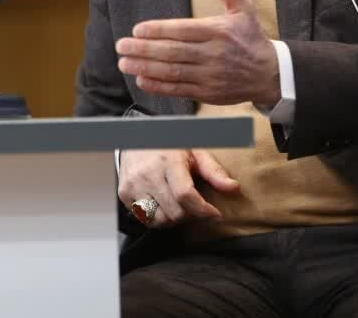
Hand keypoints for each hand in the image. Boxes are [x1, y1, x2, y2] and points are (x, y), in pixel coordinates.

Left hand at [116, 0, 279, 106]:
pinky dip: (158, 86)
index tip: (137, 29)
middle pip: (173, 52)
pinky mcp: (208, 93)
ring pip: (173, 72)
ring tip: (125, 62)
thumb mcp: (244, 8)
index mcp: (219, 32)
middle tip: (121, 46)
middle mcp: (213, 54)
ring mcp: (210, 76)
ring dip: (145, 67)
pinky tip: (141, 79)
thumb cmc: (251, 38)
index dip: (158, 30)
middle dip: (144, 49)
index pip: (183, 30)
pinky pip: (179, 89)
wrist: (270, 74)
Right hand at [118, 148, 239, 226]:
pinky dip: (158, 217)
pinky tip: (164, 204)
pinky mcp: (124, 193)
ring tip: (179, 206)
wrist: (136, 136)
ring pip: (159, 220)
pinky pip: (145, 218)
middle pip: (174, 212)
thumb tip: (233, 188)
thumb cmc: (169, 145)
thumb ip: (214, 171)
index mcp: (168, 161)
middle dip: (191, 214)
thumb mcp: (194, 151)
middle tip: (196, 207)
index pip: (185, 195)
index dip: (203, 210)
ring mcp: (133, 185)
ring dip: (174, 218)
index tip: (215, 214)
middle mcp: (147, 174)